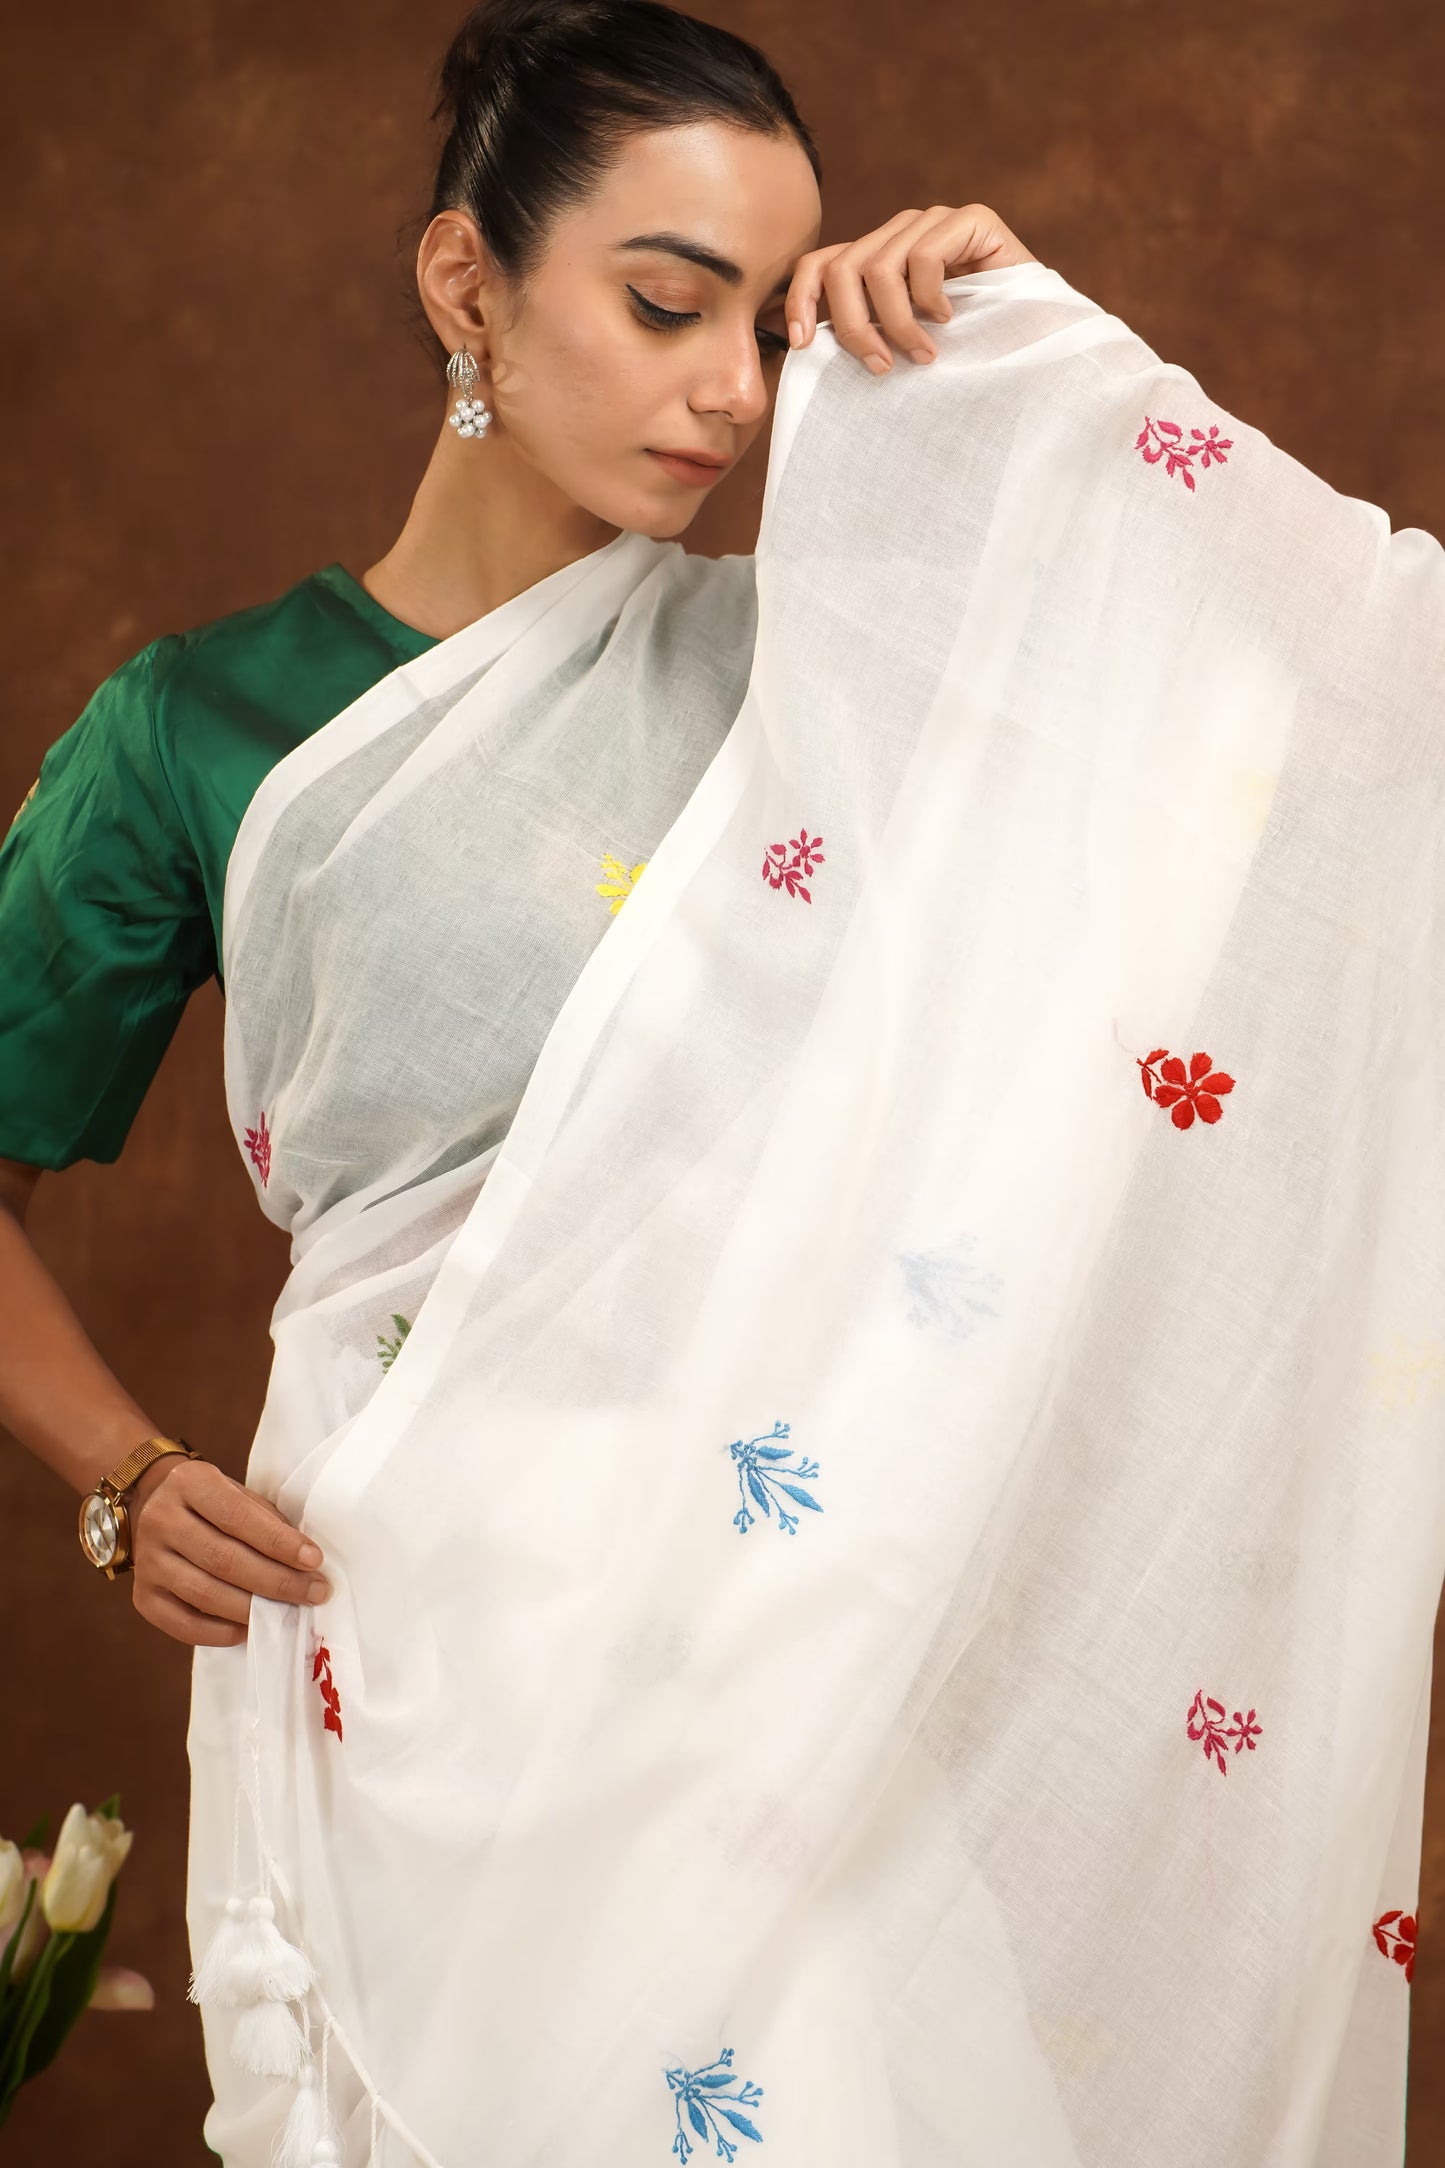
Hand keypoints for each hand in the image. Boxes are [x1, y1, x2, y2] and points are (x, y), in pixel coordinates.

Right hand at [127, 1454, 328, 1647]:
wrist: (157, 1506)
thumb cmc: (214, 1503)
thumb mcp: (238, 1493)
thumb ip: (266, 1521)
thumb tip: (304, 1563)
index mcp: (189, 1483)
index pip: (238, 1516)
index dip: (279, 1542)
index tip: (314, 1560)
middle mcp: (160, 1519)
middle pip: (223, 1559)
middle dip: (276, 1581)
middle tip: (314, 1593)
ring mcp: (147, 1561)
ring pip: (204, 1593)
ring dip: (253, 1609)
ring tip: (288, 1613)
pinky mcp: (142, 1595)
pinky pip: (181, 1623)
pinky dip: (218, 1633)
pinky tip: (247, 1630)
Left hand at [785, 203, 1036, 374]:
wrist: (1040, 344)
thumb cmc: (966, 355)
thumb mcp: (900, 347)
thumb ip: (864, 334)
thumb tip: (805, 348)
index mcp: (878, 258)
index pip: (820, 263)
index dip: (801, 301)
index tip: (803, 345)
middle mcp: (902, 232)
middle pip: (844, 269)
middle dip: (854, 328)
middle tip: (882, 367)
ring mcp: (936, 222)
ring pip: (879, 268)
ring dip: (897, 324)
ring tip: (924, 354)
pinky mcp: (971, 220)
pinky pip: (923, 258)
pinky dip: (930, 298)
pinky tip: (951, 318)